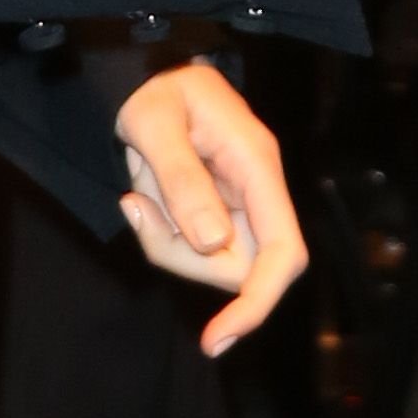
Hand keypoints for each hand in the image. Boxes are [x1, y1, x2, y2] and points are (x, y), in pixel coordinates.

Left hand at [117, 59, 307, 355]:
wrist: (142, 77)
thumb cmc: (152, 90)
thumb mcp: (155, 123)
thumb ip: (182, 180)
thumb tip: (212, 242)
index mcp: (257, 165)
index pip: (283, 252)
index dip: (259, 303)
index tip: (218, 339)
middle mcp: (257, 191)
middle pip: (242, 268)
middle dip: (183, 257)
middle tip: (134, 208)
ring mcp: (238, 205)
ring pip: (210, 262)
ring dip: (165, 239)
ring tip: (138, 186)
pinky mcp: (216, 213)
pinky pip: (190, 248)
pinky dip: (159, 232)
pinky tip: (141, 192)